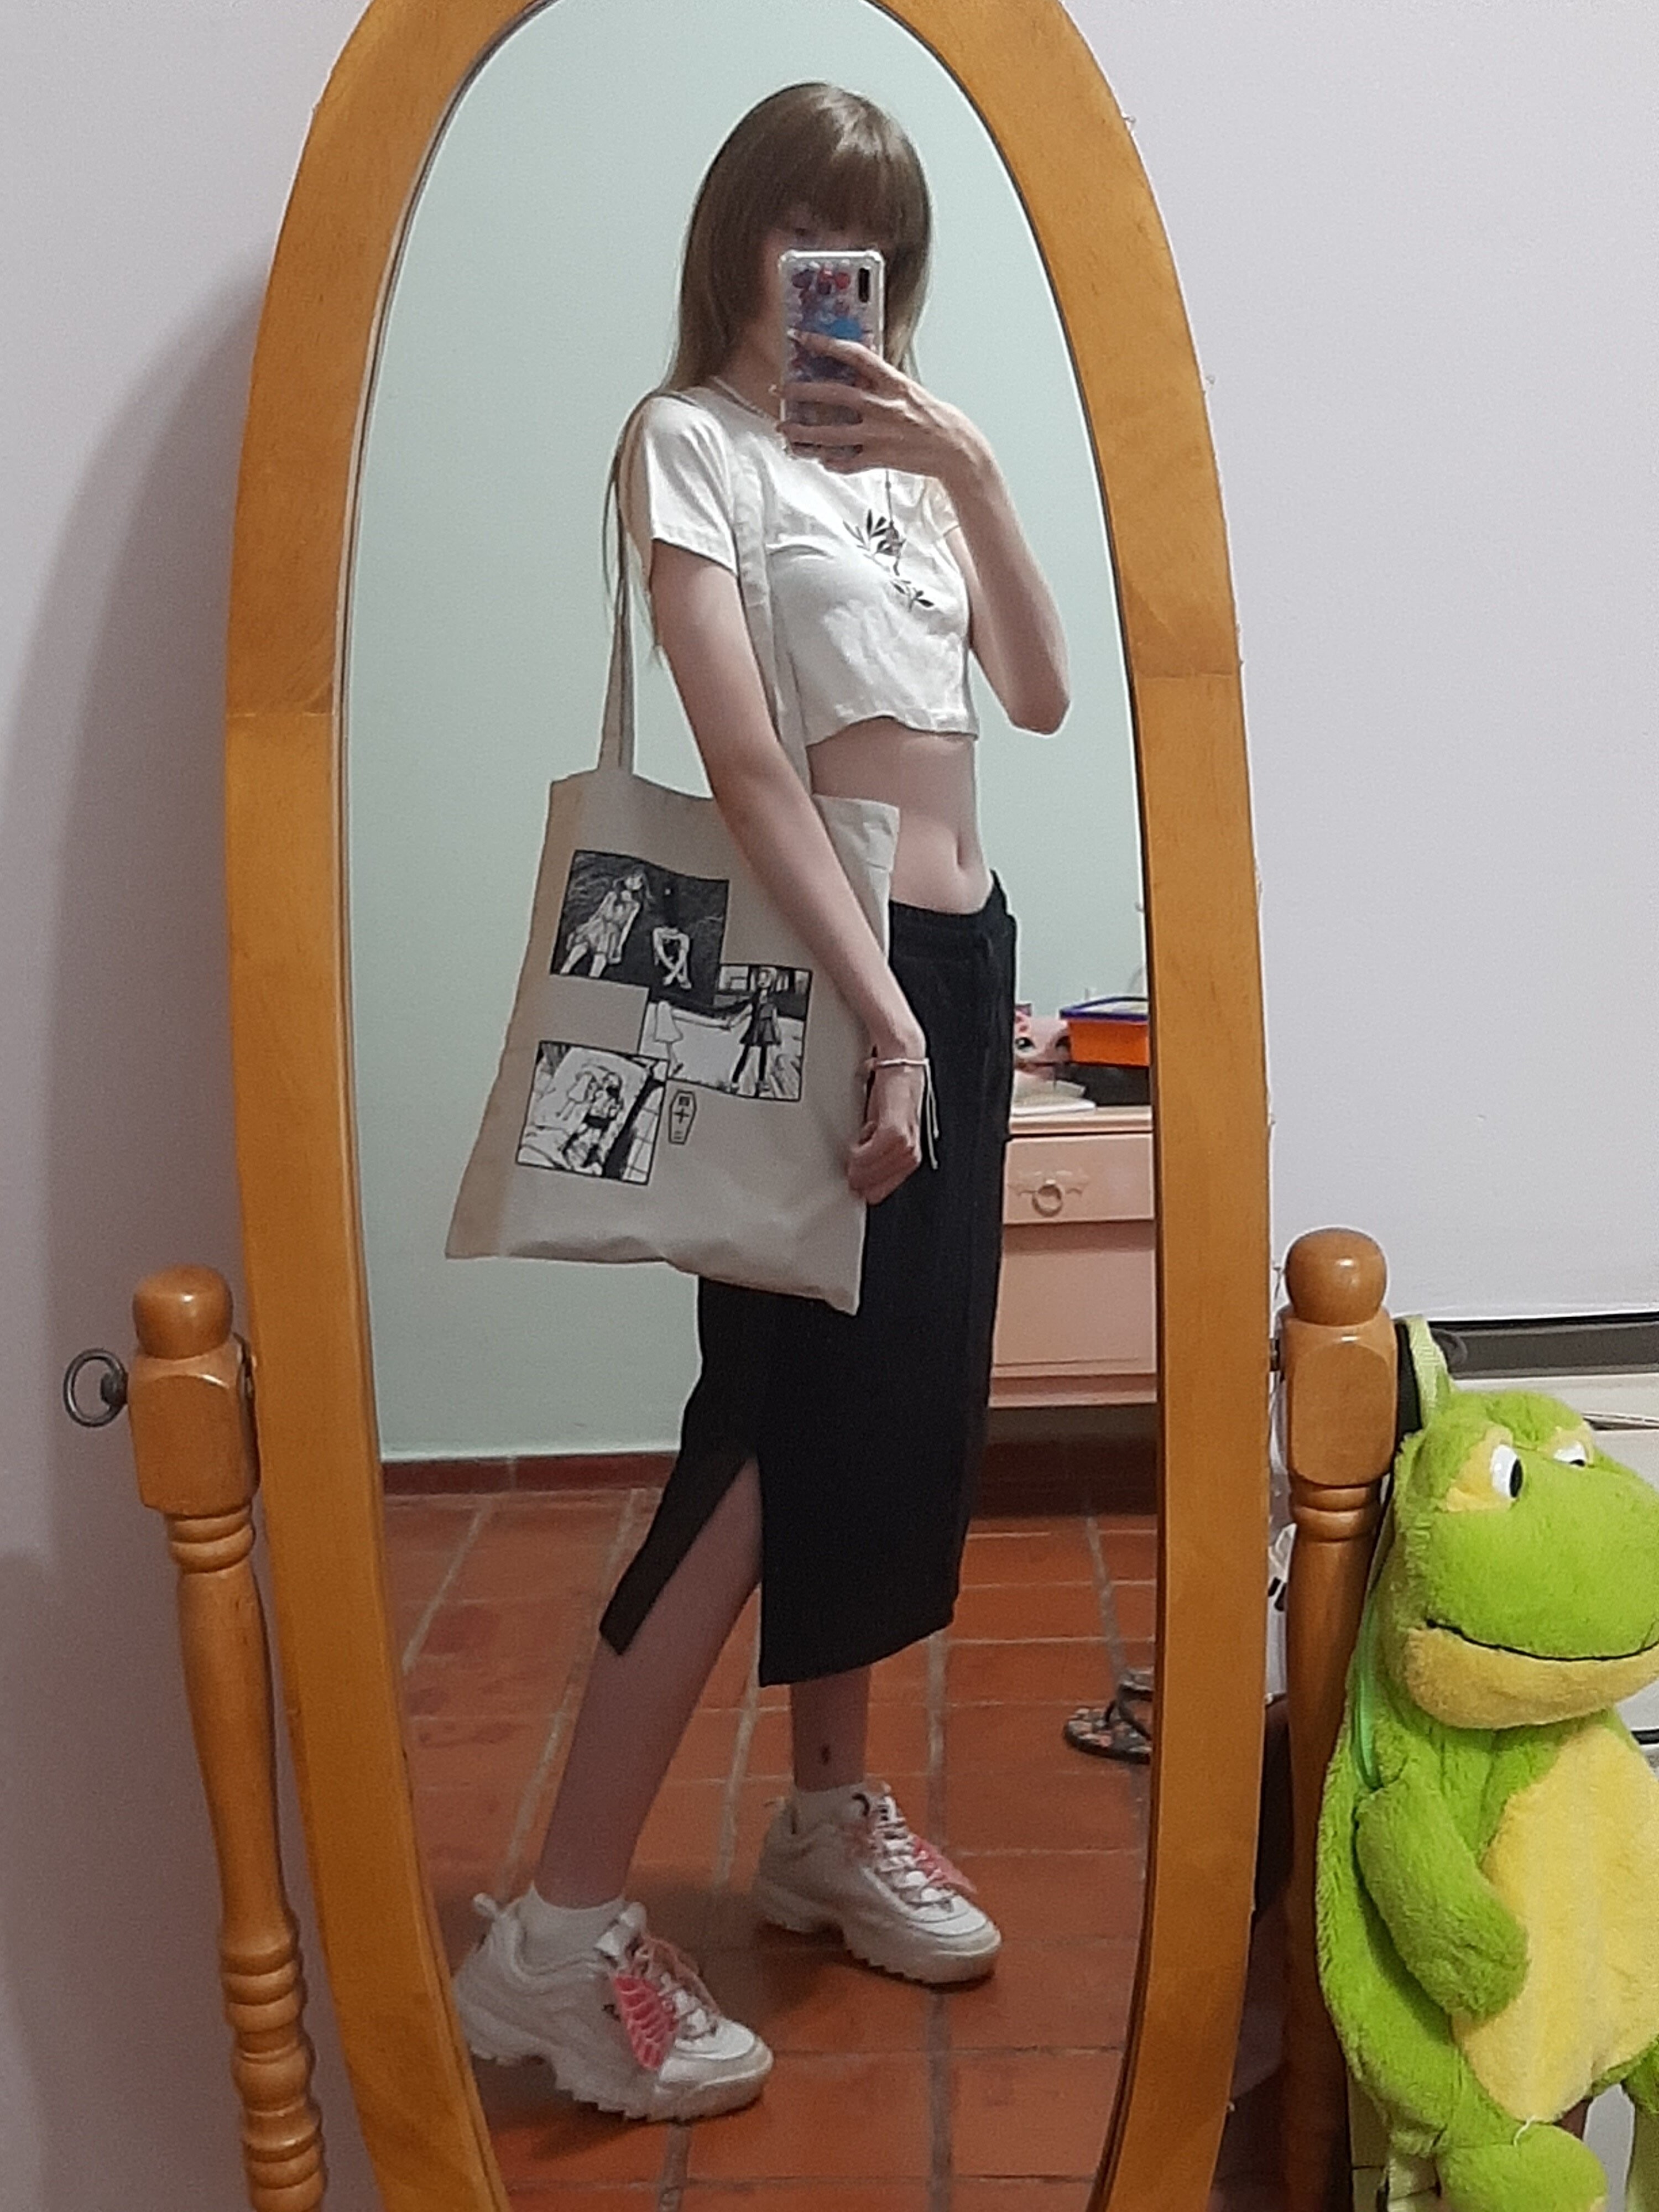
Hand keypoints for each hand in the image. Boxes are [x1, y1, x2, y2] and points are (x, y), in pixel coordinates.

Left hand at [783, 329, 989, 486]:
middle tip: (782, 388)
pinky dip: (831, 462)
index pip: (856, 356)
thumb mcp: (908, 389)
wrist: (955, 449)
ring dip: (804, 432)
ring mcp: (881, 435)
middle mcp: (884, 407)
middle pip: (836, 395)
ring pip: (833, 434)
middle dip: (803, 391)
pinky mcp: (881, 458)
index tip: (803, 337)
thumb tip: (857, 364)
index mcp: (893, 383)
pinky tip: (817, 458)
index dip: (827, 344)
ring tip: (785, 428)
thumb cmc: (932, 417)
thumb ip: (881, 379)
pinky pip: (848, 462)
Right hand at [847, 1060, 925, 1204]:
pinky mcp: (898, 1127)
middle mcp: (910, 1149)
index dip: (867, 1189)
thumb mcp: (878, 1126)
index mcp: (908, 1153)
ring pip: (880, 1170)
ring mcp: (906, 1139)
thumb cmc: (890, 1092)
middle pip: (882, 1184)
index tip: (852, 1188)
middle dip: (861, 1183)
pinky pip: (878, 1151)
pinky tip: (856, 1149)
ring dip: (860, 1168)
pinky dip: (863, 1153)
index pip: (885, 1188)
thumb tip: (855, 1167)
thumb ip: (872, 1146)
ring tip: (850, 1162)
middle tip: (847, 1177)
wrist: (901, 1060)